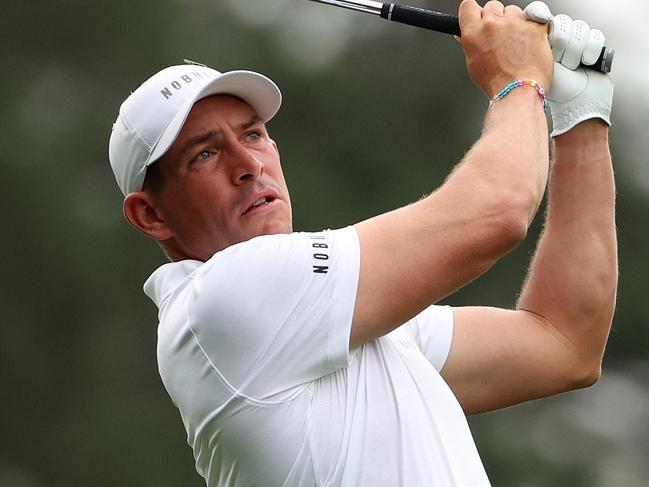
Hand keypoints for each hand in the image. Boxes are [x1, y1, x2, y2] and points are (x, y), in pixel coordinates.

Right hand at [459, 0, 553, 97]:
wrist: (519, 91)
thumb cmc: (498, 83)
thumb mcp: (474, 65)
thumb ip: (472, 44)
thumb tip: (469, 36)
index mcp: (474, 33)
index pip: (468, 6)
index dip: (474, 12)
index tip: (478, 17)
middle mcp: (493, 24)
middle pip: (492, 6)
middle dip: (496, 18)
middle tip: (500, 35)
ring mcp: (515, 22)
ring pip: (513, 10)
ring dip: (514, 22)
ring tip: (517, 42)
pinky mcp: (535, 24)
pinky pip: (534, 17)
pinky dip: (533, 27)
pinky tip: (529, 42)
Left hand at [523, 2, 613, 136]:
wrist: (572, 106)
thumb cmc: (546, 91)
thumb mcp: (528, 66)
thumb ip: (522, 46)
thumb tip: (516, 28)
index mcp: (537, 42)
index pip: (539, 15)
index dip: (540, 17)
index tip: (541, 22)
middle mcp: (557, 40)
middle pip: (562, 22)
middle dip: (561, 42)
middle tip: (557, 60)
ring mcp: (576, 43)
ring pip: (579, 28)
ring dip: (575, 50)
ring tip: (570, 67)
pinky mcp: (593, 48)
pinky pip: (595, 36)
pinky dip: (590, 50)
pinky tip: (585, 63)